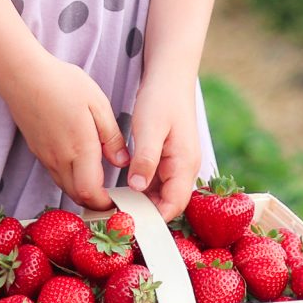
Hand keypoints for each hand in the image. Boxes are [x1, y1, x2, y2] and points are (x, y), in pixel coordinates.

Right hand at [0, 52, 123, 210]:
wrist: (23, 76)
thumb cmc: (62, 84)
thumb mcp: (98, 104)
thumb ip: (112, 137)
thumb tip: (122, 162)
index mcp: (80, 148)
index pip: (90, 192)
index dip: (104, 204)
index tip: (118, 201)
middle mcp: (60, 159)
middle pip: (76, 195)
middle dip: (94, 201)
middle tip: (111, 196)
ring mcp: (45, 156)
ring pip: (64, 186)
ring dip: (81, 191)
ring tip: (98, 183)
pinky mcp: (37, 151)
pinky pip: (55, 174)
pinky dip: (69, 178)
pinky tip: (79, 165)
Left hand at [124, 68, 203, 221]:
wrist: (170, 76)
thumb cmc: (161, 99)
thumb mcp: (149, 128)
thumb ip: (145, 160)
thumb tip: (136, 189)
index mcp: (185, 164)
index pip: (174, 205)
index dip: (153, 219)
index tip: (128, 226)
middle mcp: (186, 168)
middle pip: (169, 204)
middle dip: (146, 215)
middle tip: (117, 222)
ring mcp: (178, 164)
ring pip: (162, 195)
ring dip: (143, 204)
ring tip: (116, 211)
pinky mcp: (170, 159)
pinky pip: (158, 183)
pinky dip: (142, 190)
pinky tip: (123, 192)